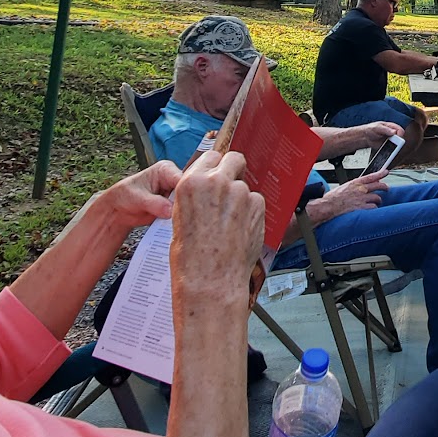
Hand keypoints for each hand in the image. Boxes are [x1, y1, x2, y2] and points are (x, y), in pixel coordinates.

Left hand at [85, 160, 180, 231]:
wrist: (119, 208)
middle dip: (187, 204)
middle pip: (189, 191)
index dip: (187, 192)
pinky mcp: (174, 207)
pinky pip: (182, 213)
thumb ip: (155, 203)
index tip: (187, 205)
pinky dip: (180, 220)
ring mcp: (175, 194)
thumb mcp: (138, 198)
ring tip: (181, 224)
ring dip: (184, 214)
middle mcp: (173, 180)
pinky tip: (179, 227)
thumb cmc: (125, 195)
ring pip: (188, 203)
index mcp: (166, 169)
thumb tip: (170, 211)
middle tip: (184, 218)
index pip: (183, 179)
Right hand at [168, 152, 265, 306]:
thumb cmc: (191, 256)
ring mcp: (238, 192)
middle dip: (234, 171)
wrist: (209, 279)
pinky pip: (256, 202)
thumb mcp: (180, 217)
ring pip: (245, 185)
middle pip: (234, 159)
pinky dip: (252, 213)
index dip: (216, 167)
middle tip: (231, 190)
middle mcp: (215, 181)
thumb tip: (210, 187)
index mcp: (191, 183)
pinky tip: (241, 230)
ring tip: (231, 224)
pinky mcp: (256, 205)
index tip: (219, 174)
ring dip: (242, 199)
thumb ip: (197, 196)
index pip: (211, 157)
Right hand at [306, 169, 386, 227]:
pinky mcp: (362, 208)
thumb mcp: (343, 187)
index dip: (380, 174)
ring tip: (376, 203)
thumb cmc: (333, 198)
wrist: (329, 206)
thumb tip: (359, 187)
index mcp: (355, 183)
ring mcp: (362, 199)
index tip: (385, 172)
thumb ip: (353, 187)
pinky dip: (373, 209)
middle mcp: (361, 190)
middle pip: (378, 186)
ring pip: (377, 198)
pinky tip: (371, 210)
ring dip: (378, 201)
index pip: (371, 176)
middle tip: (386, 189)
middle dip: (384, 187)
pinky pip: (373, 208)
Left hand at [344, 120, 400, 155]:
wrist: (365, 137)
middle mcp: (393, 134)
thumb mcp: (377, 127)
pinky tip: (386, 150)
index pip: (400, 130)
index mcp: (392, 127)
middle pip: (400, 139)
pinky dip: (390, 151)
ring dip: (394, 148)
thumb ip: (386, 129)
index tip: (397, 137)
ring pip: (397, 145)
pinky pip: (392, 150)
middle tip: (393, 143)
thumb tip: (394, 132)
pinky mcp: (388, 147)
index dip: (400, 134)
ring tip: (388, 147)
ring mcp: (391, 141)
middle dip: (398, 142)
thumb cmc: (371, 129)